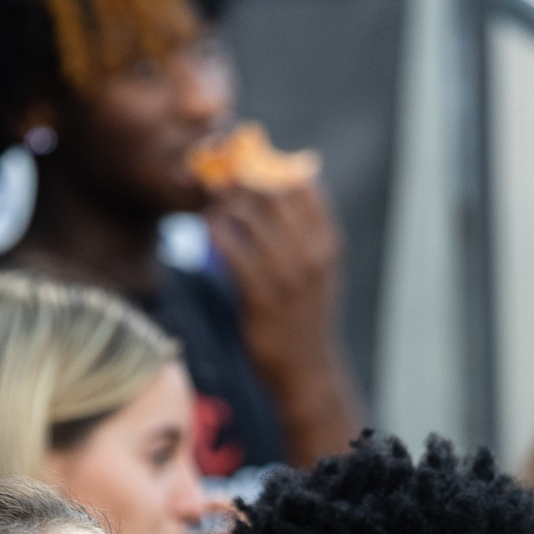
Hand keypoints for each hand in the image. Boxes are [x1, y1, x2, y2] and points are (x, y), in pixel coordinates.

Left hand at [203, 179, 361, 465]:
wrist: (305, 368)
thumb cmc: (304, 315)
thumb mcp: (316, 269)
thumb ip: (303, 232)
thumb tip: (277, 190)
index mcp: (328, 241)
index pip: (303, 183)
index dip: (271, 166)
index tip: (247, 164)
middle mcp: (312, 253)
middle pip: (272, 192)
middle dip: (240, 179)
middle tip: (217, 178)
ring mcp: (288, 274)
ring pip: (248, 215)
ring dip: (223, 203)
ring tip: (208, 204)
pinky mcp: (261, 295)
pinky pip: (231, 248)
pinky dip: (214, 231)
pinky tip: (206, 228)